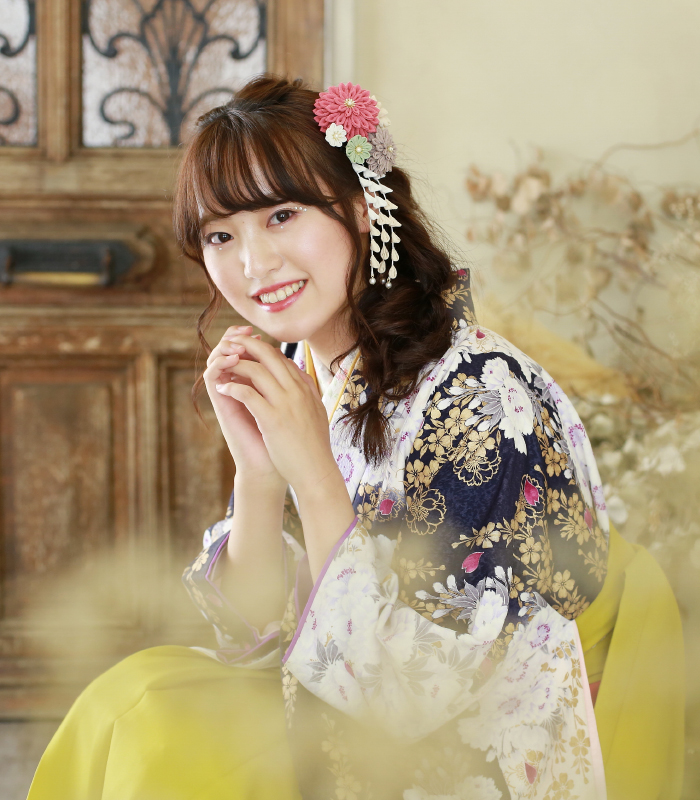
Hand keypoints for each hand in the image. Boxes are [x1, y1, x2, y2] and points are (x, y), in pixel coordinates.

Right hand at [202, 324, 284, 487]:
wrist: (271, 467)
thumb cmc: (283, 440)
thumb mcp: (290, 406)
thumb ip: (289, 387)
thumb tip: (296, 366)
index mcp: (254, 386)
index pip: (245, 355)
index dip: (251, 341)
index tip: (261, 333)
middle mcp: (238, 388)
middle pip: (229, 352)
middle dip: (236, 337)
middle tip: (246, 330)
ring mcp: (228, 396)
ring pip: (217, 361)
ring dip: (225, 347)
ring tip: (238, 342)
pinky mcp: (221, 406)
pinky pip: (212, 378)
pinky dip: (219, 364)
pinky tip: (232, 359)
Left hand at [214, 334, 339, 496]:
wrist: (316, 471)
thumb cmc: (315, 446)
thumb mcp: (317, 411)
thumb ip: (309, 392)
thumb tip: (303, 377)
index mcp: (305, 388)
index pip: (281, 358)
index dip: (261, 350)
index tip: (247, 351)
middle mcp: (296, 391)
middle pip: (268, 356)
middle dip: (246, 345)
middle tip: (230, 345)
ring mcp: (285, 404)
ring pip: (255, 371)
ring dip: (235, 365)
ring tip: (222, 367)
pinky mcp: (272, 419)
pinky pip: (247, 394)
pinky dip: (232, 388)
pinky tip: (223, 389)